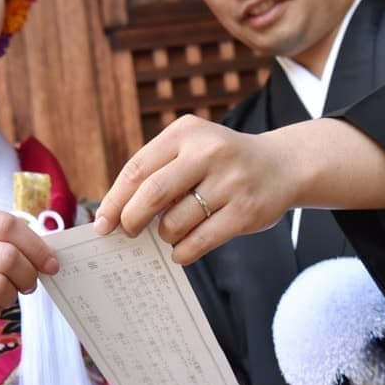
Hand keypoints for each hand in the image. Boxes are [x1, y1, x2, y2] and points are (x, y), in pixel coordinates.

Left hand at [94, 114, 295, 263]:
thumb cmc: (222, 163)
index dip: (115, 199)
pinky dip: (183, 251)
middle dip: (132, 219)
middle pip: (152, 193)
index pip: (138, 168)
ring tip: (170, 232)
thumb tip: (116, 213)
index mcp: (186, 133)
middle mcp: (209, 152)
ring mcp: (230, 182)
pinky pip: (200, 241)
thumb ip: (158, 171)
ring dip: (165, 235)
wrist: (281, 166)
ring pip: (176, 222)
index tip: (103, 222)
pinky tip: (181, 250)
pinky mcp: (245, 211)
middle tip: (128, 232)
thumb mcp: (191, 148)